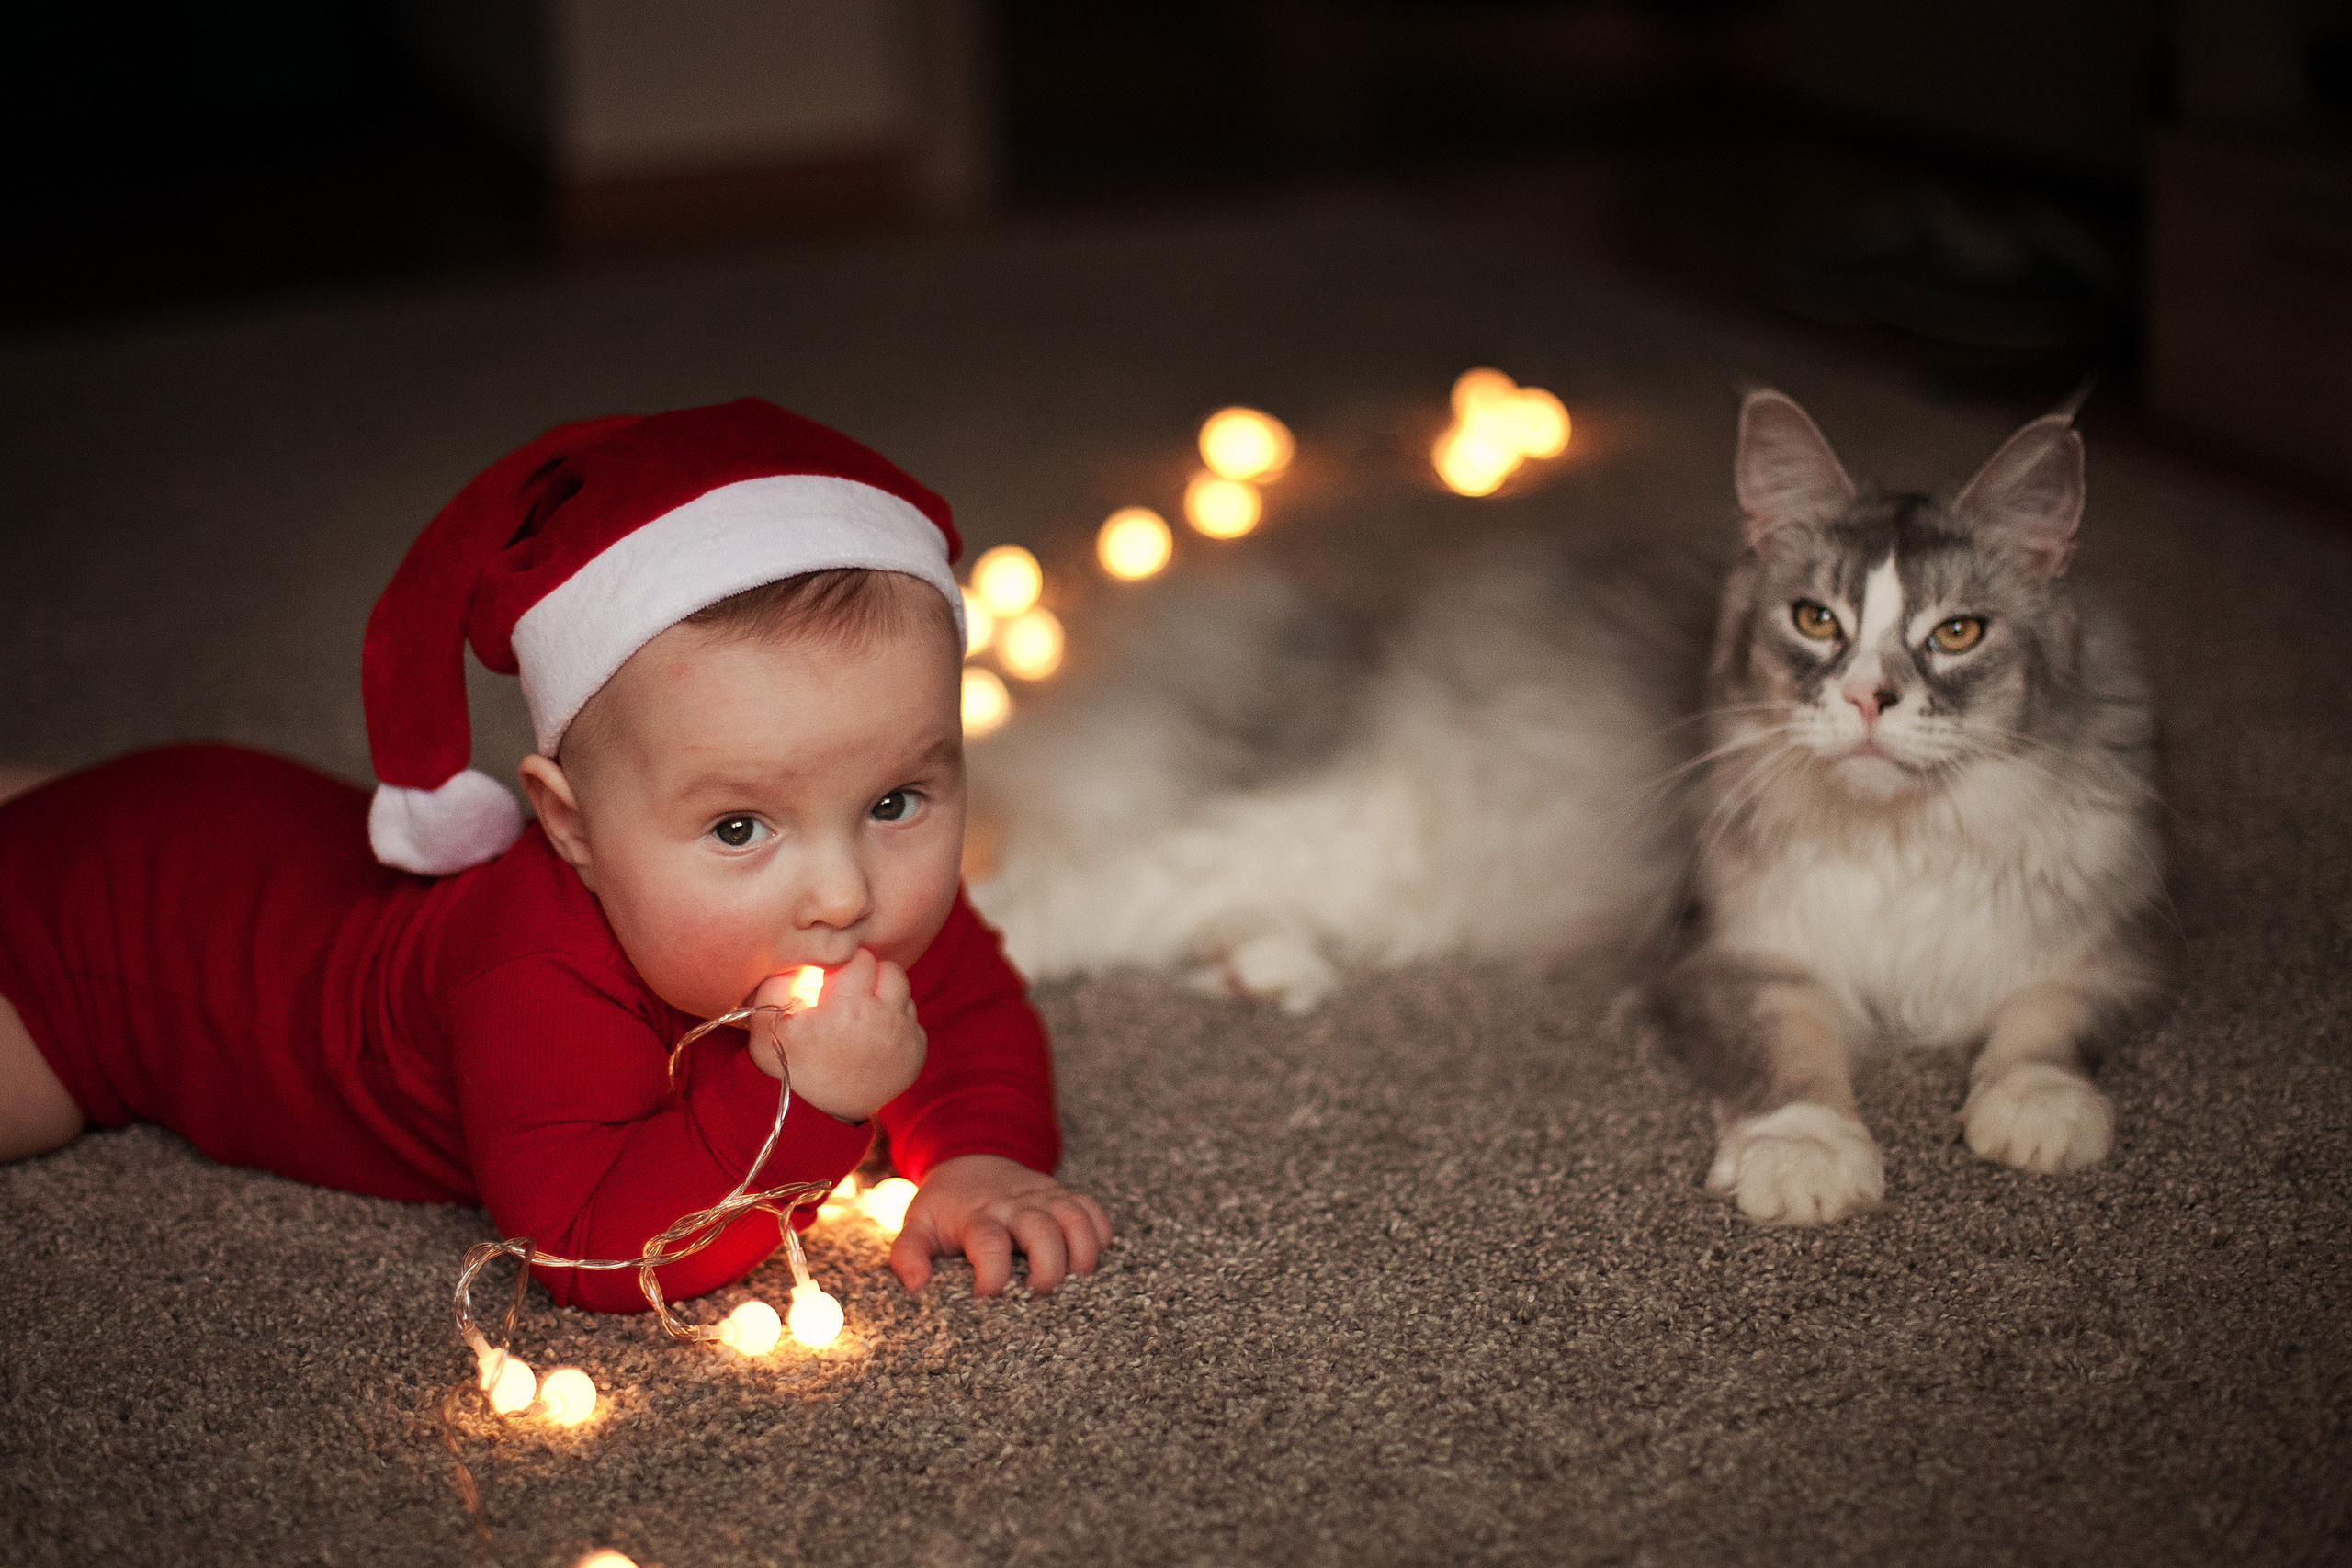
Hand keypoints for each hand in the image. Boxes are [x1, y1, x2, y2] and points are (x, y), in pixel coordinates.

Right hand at [745, 950, 923, 1122]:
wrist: (816, 1118)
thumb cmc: (788, 1068)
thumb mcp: (766, 1024)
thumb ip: (779, 980)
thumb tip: (803, 956)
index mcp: (849, 1008)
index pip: (860, 957)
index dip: (843, 964)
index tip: (830, 979)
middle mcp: (885, 1021)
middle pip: (890, 970)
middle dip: (868, 976)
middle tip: (846, 994)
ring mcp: (905, 1039)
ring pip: (904, 993)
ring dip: (884, 997)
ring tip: (857, 1017)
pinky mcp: (916, 1055)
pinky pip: (912, 1020)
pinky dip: (894, 1022)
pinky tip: (869, 1038)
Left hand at [890, 1153, 1110, 1295]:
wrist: (969, 1158)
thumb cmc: (944, 1207)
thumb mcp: (916, 1225)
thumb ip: (908, 1254)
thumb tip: (917, 1286)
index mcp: (976, 1216)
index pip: (989, 1242)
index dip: (992, 1277)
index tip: (987, 1301)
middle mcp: (1014, 1205)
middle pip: (1042, 1231)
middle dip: (1048, 1271)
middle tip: (1039, 1297)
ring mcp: (1043, 1197)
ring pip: (1075, 1218)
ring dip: (1082, 1254)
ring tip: (1076, 1284)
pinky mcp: (1063, 1195)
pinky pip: (1093, 1210)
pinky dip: (1100, 1234)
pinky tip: (1089, 1258)